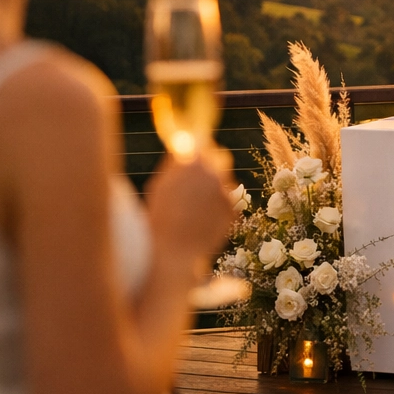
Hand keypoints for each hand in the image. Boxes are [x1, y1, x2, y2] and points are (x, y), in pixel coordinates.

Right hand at [146, 153, 236, 271]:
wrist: (173, 251)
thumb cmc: (160, 218)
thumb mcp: (160, 185)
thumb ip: (176, 163)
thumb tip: (185, 145)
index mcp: (192, 162)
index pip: (203, 142)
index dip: (199, 149)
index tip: (196, 154)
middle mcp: (213, 173)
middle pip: (220, 158)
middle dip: (212, 166)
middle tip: (199, 180)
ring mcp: (225, 192)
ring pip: (225, 181)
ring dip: (215, 189)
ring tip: (195, 209)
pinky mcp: (233, 209)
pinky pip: (228, 202)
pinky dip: (219, 208)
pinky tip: (204, 221)